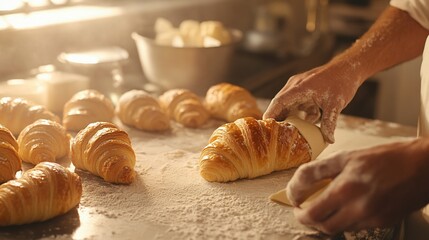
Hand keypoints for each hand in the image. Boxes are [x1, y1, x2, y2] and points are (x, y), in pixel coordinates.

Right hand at [263, 63, 361, 143]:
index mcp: (300, 87)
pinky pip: (297, 105)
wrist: (350, 68)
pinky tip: (313, 120)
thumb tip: (328, 141)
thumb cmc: (342, 82)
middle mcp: (295, 86)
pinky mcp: (304, 91)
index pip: (279, 101)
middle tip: (275, 135)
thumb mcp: (336, 104)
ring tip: (290, 132)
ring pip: (289, 106)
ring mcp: (299, 88)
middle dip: (278, 119)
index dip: (271, 114)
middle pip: (280, 104)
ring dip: (291, 118)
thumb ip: (330, 122)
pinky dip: (302, 114)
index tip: (265, 126)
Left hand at [286, 138, 428, 234]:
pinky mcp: (383, 223)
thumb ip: (318, 171)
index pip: (312, 213)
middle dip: (311, 220)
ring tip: (326, 206)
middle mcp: (358, 209)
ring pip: (340, 229)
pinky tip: (349, 206)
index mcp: (346, 190)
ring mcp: (372, 219)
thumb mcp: (347, 157)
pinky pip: (357, 227)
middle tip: (307, 209)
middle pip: (324, 227)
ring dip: (328, 221)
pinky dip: (347, 220)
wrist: (422, 167)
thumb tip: (299, 183)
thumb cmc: (386, 158)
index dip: (300, 213)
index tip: (297, 206)